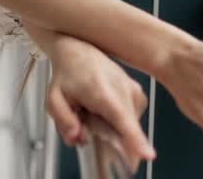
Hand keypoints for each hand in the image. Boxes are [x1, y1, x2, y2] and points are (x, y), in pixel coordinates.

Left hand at [45, 35, 154, 171]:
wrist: (79, 48)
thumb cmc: (68, 73)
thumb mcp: (54, 98)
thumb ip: (63, 120)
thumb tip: (76, 138)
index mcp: (102, 93)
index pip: (122, 121)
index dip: (135, 141)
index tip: (148, 155)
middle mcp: (123, 91)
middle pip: (124, 131)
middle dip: (106, 136)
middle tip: (87, 115)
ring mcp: (134, 92)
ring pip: (127, 127)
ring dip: (111, 126)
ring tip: (95, 107)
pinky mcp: (139, 94)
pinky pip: (130, 119)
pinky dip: (117, 119)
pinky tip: (104, 106)